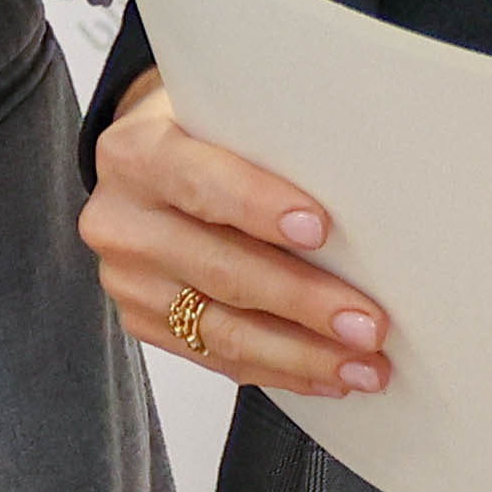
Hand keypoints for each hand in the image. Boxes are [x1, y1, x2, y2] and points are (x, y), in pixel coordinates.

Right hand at [76, 70, 383, 399]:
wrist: (150, 168)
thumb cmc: (209, 138)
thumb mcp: (227, 116)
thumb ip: (273, 145)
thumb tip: (368, 190)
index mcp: (139, 153)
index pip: (199, 182)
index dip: (258, 206)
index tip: (321, 229)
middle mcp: (123, 220)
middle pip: (220, 269)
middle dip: (303, 301)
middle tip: (369, 324)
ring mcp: (129, 279)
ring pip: (223, 329)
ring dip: (303, 353)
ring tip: (364, 367)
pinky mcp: (143, 321)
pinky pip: (219, 358)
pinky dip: (283, 370)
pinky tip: (328, 375)